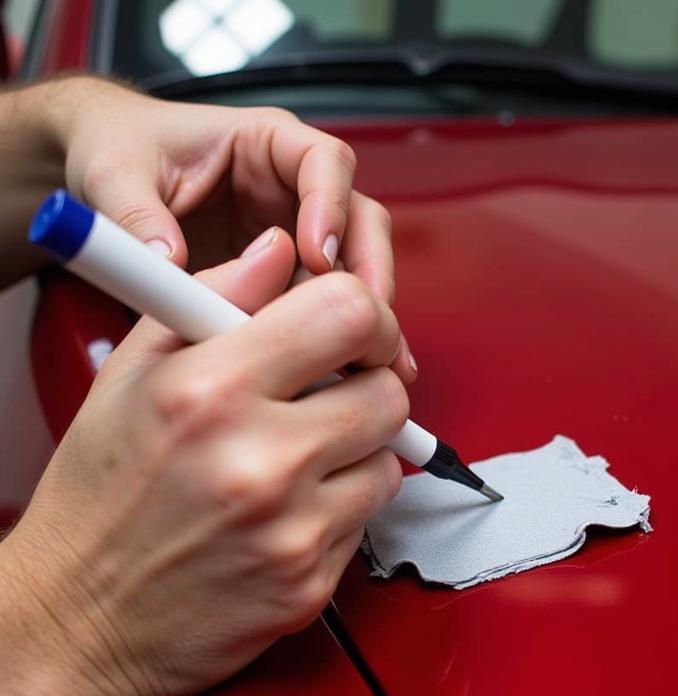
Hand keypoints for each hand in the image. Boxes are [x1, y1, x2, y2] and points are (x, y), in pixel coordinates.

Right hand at [1, 226, 406, 695]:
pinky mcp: (312, 584)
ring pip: (389, 461)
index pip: (349, 313)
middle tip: (328, 397)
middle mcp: (260, 461)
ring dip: (357, 452)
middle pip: (389, 392)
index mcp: (210, 391)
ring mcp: (292, 531)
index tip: (355, 333)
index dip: (367, 317)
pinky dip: (341, 508)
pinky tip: (288, 511)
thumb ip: (210, 299)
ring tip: (297, 460)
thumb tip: (279, 253)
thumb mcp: (129, 376)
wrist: (81, 621)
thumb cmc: (100, 499)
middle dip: (366, 386)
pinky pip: (366, 521)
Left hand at [54, 76, 415, 381]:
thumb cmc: (120, 150)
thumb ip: (137, 217)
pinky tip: (350, 370)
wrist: (108, 177)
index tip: (319, 254)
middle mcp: (294, 188)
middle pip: (361, 222)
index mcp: (265, 142)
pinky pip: (326, 304)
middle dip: (369, 271)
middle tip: (364, 317)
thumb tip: (168, 264)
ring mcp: (298, 233)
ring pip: (356, 269)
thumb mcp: (114, 175)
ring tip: (366, 357)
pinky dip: (342, 338)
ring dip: (363, 313)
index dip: (332, 207)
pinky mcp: (290, 276)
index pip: (325, 162)